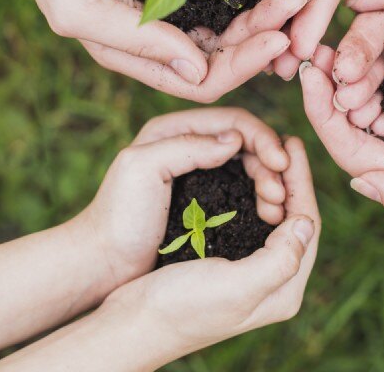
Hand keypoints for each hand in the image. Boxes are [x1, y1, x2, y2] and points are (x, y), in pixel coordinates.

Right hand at [14, 0, 314, 101]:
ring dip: (266, 7)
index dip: (241, 67)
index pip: (200, 79)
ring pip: (233, 17)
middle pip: (226, 51)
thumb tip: (198, 72)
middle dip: (264, 34)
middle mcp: (158, 29)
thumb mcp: (79, 4)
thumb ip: (137, 42)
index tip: (277, 40)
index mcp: (133, 50)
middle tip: (300, 4)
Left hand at [71, 107, 293, 289]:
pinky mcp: (206, 200)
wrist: (102, 263)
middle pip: (246, 143)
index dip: (261, 138)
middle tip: (280, 194)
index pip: (233, 120)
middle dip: (270, 163)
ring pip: (248, 167)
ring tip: (276, 208)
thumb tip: (235, 139)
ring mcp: (199, 173)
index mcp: (174, 129)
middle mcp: (190, 145)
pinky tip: (269, 214)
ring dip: (268, 182)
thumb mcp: (143, 170)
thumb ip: (187, 146)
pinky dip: (260, 198)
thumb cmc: (118, 217)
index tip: (280, 164)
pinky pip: (243, 190)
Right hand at [94, 136, 319, 364]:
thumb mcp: (236, 286)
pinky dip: (250, 196)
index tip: (292, 142)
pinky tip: (241, 176)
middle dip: (290, 179)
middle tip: (280, 143)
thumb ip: (280, 259)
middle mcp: (274, 284)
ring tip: (264, 156)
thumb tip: (307, 222)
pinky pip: (252, 223)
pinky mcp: (228, 266)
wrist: (133, 325)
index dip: (302, 181)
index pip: (308, 224)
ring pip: (275, 219)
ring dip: (271, 185)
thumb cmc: (180, 308)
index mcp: (284, 290)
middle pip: (295, 220)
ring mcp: (251, 275)